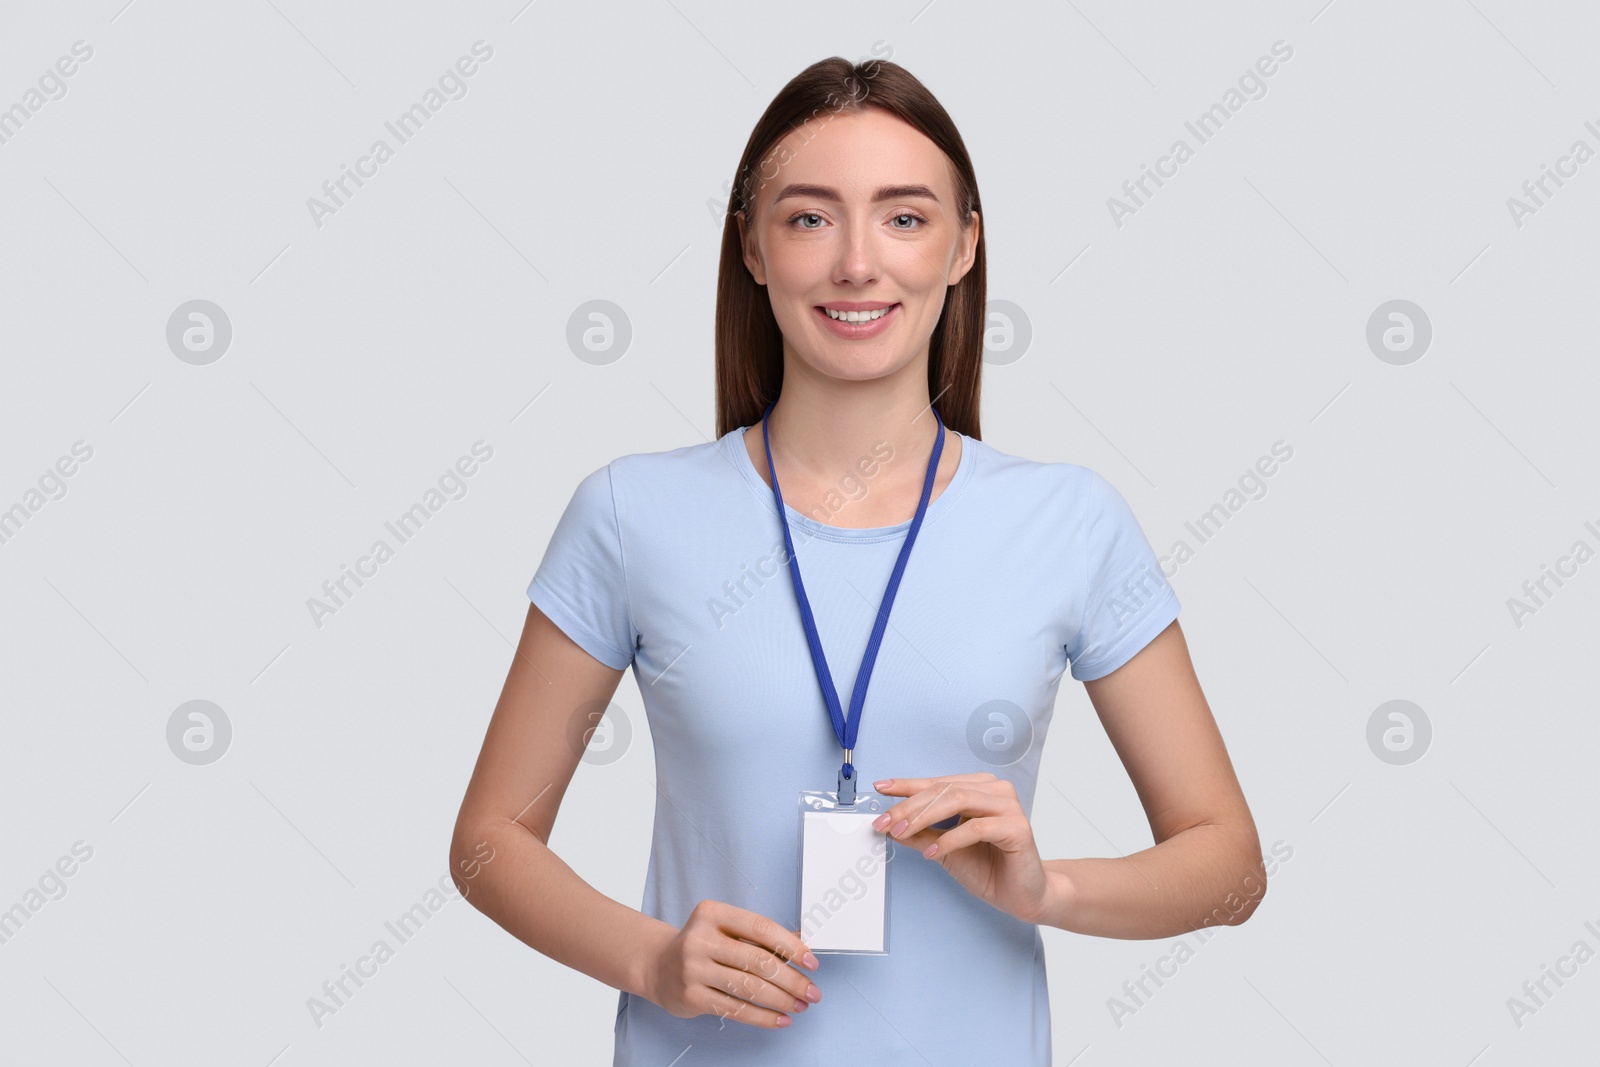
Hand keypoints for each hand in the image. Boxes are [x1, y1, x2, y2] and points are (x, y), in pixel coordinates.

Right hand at [643, 899, 822, 1028]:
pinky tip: (779, 1019)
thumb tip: (802, 943)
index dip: (790, 945)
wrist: (658, 965)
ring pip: (748, 988)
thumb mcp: (726, 929)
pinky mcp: (691, 996)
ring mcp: (693, 968)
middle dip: (792, 979)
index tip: (811, 962)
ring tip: (800, 1005)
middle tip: (812, 991)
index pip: (760, 927)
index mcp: (712, 913)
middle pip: (757, 961)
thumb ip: (760, 935)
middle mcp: (700, 939)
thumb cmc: (702, 945)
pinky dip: (762, 1017)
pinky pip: (735, 1009)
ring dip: (781, 1000)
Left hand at [872, 773, 1050, 923]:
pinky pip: (976, 827)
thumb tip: (891, 825)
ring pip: (958, 800)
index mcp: (980, 788)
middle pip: (944, 789)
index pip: (937, 782)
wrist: (1022, 896)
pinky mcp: (1017, 827)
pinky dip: (950, 840)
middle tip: (886, 821)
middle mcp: (996, 790)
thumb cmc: (989, 868)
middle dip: (910, 805)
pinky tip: (933, 852)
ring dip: (925, 816)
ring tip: (903, 832)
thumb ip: (921, 834)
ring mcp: (1008, 806)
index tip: (881, 788)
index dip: (907, 785)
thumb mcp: (944, 849)